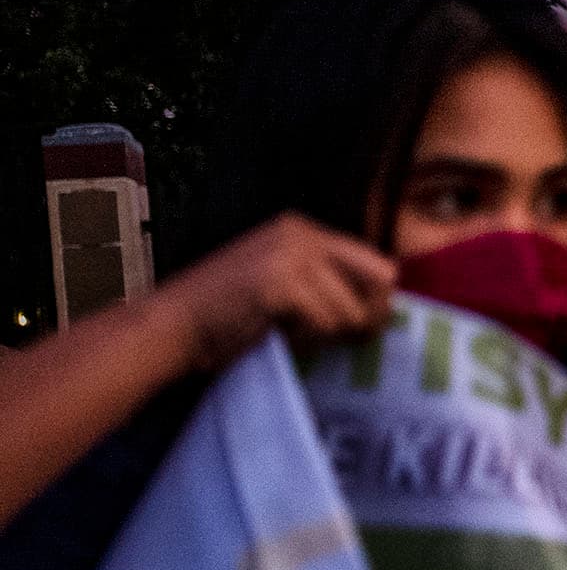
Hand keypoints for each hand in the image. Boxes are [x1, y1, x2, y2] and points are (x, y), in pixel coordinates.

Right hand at [155, 214, 396, 371]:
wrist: (175, 327)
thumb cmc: (233, 319)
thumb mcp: (290, 292)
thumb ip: (332, 290)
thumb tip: (388, 311)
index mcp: (305, 231)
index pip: (378, 264)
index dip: (376, 301)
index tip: (358, 327)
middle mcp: (302, 233)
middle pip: (381, 279)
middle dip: (367, 315)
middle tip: (338, 336)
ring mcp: (290, 253)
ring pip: (352, 310)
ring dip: (328, 334)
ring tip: (291, 331)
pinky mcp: (279, 280)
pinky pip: (325, 322)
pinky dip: (307, 338)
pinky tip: (278, 332)